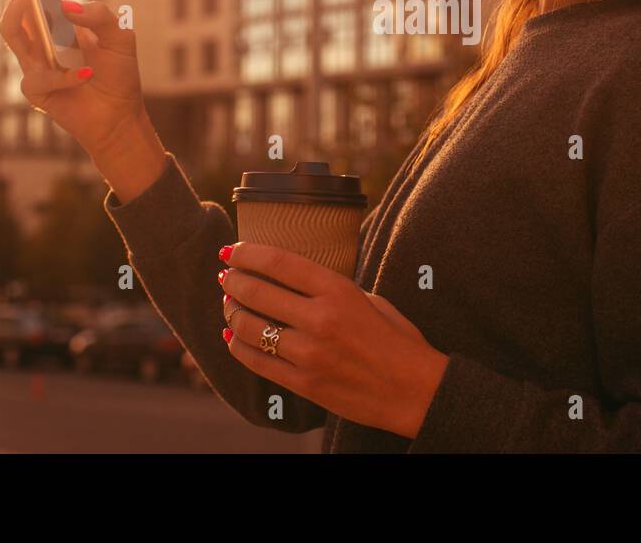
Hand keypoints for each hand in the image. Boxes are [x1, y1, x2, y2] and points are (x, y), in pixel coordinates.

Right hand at [0, 0, 164, 199]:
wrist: (121, 117)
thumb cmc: (119, 75)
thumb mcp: (121, 38)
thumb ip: (99, 16)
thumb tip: (66, 5)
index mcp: (60, 24)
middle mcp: (42, 40)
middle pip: (16, 7)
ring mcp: (35, 63)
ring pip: (12, 34)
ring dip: (18, 13)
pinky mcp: (36, 90)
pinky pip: (41, 76)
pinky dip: (66, 75)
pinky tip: (86, 75)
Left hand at [218, 243, 448, 439]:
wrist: (415, 391)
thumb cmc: (398, 340)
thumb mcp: (370, 299)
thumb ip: (332, 289)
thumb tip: (295, 280)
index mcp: (339, 290)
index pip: (279, 263)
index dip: (247, 253)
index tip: (231, 251)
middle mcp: (320, 319)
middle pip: (257, 292)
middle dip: (234, 281)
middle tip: (225, 277)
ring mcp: (309, 354)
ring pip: (249, 327)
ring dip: (231, 312)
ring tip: (229, 305)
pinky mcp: (303, 384)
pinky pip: (256, 362)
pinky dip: (237, 347)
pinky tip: (232, 337)